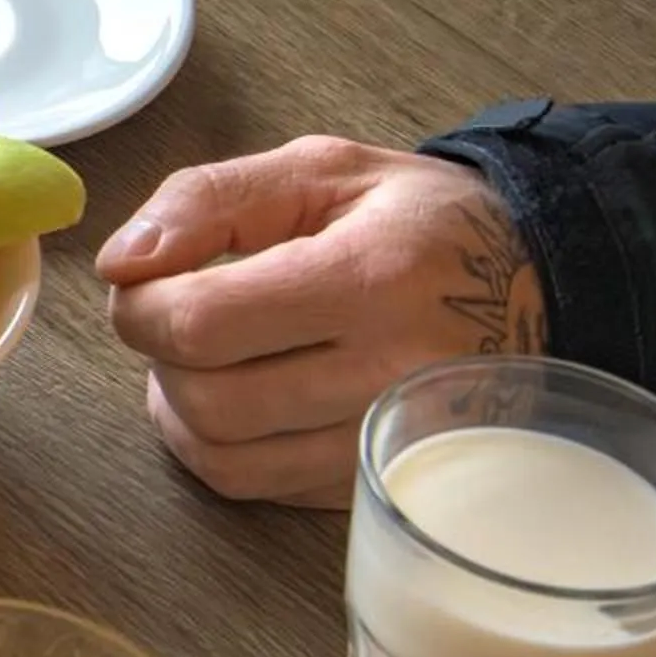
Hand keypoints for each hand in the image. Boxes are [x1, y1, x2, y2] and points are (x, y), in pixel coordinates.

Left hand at [100, 136, 546, 506]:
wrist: (535, 283)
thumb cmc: (419, 222)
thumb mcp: (320, 170)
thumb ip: (207, 199)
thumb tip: (120, 262)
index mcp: (371, 279)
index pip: (201, 323)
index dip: (140, 306)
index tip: (145, 282)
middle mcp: (389, 373)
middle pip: (206, 400)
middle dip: (158, 356)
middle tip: (176, 315)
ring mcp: (388, 442)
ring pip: (222, 458)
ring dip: (180, 407)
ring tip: (204, 355)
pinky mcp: (376, 482)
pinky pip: (257, 486)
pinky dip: (220, 446)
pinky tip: (240, 394)